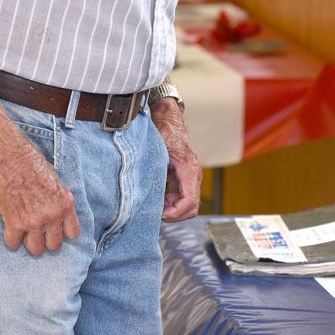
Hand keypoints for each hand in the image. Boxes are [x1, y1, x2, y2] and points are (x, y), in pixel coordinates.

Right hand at [0, 136, 80, 254]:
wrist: (8, 158)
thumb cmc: (31, 164)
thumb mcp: (56, 180)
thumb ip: (59, 201)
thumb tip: (59, 215)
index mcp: (66, 203)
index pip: (73, 233)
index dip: (63, 233)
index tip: (56, 231)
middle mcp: (53, 215)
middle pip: (54, 245)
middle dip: (46, 240)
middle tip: (38, 233)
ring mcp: (34, 221)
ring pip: (35, 249)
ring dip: (29, 242)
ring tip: (25, 233)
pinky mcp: (14, 223)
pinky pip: (13, 243)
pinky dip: (11, 239)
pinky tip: (11, 231)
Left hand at [152, 100, 199, 220]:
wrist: (168, 119)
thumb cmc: (163, 130)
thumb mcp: (156, 148)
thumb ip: (152, 166)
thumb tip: (141, 186)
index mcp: (188, 169)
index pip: (189, 203)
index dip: (174, 214)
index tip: (159, 214)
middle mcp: (194, 175)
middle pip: (191, 209)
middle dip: (173, 215)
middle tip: (155, 212)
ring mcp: (191, 177)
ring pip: (188, 206)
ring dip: (172, 210)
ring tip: (155, 204)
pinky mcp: (186, 178)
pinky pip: (183, 199)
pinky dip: (172, 204)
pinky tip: (159, 198)